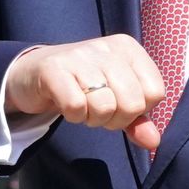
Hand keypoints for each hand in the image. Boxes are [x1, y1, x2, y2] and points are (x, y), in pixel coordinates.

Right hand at [5, 35, 166, 151]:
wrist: (33, 73)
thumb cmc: (82, 86)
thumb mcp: (116, 98)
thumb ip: (137, 119)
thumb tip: (153, 142)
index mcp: (128, 48)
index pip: (155, 92)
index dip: (137, 110)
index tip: (118, 104)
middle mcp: (106, 47)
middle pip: (132, 103)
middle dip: (116, 120)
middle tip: (98, 111)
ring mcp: (79, 55)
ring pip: (105, 106)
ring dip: (93, 119)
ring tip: (83, 108)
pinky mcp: (53, 68)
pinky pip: (76, 106)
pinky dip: (73, 116)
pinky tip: (67, 106)